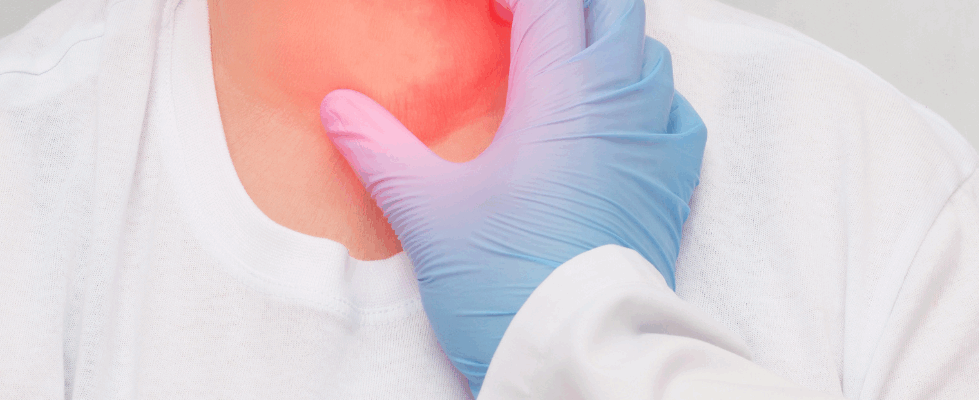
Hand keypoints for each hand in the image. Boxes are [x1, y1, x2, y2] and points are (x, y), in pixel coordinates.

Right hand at [318, 0, 705, 394]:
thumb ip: (379, 148)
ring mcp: (654, 144)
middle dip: (570, 4)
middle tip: (524, 17)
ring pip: (649, 55)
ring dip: (609, 40)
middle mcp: (619, 104)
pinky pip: (676, 113)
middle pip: (613, 9)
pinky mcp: (673, 186)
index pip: (549, 3)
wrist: (576, 352)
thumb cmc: (506, 280)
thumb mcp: (427, 211)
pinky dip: (648, 97)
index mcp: (561, 94)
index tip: (485, 7)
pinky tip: (618, 118)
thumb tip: (338, 107)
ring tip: (566, 57)